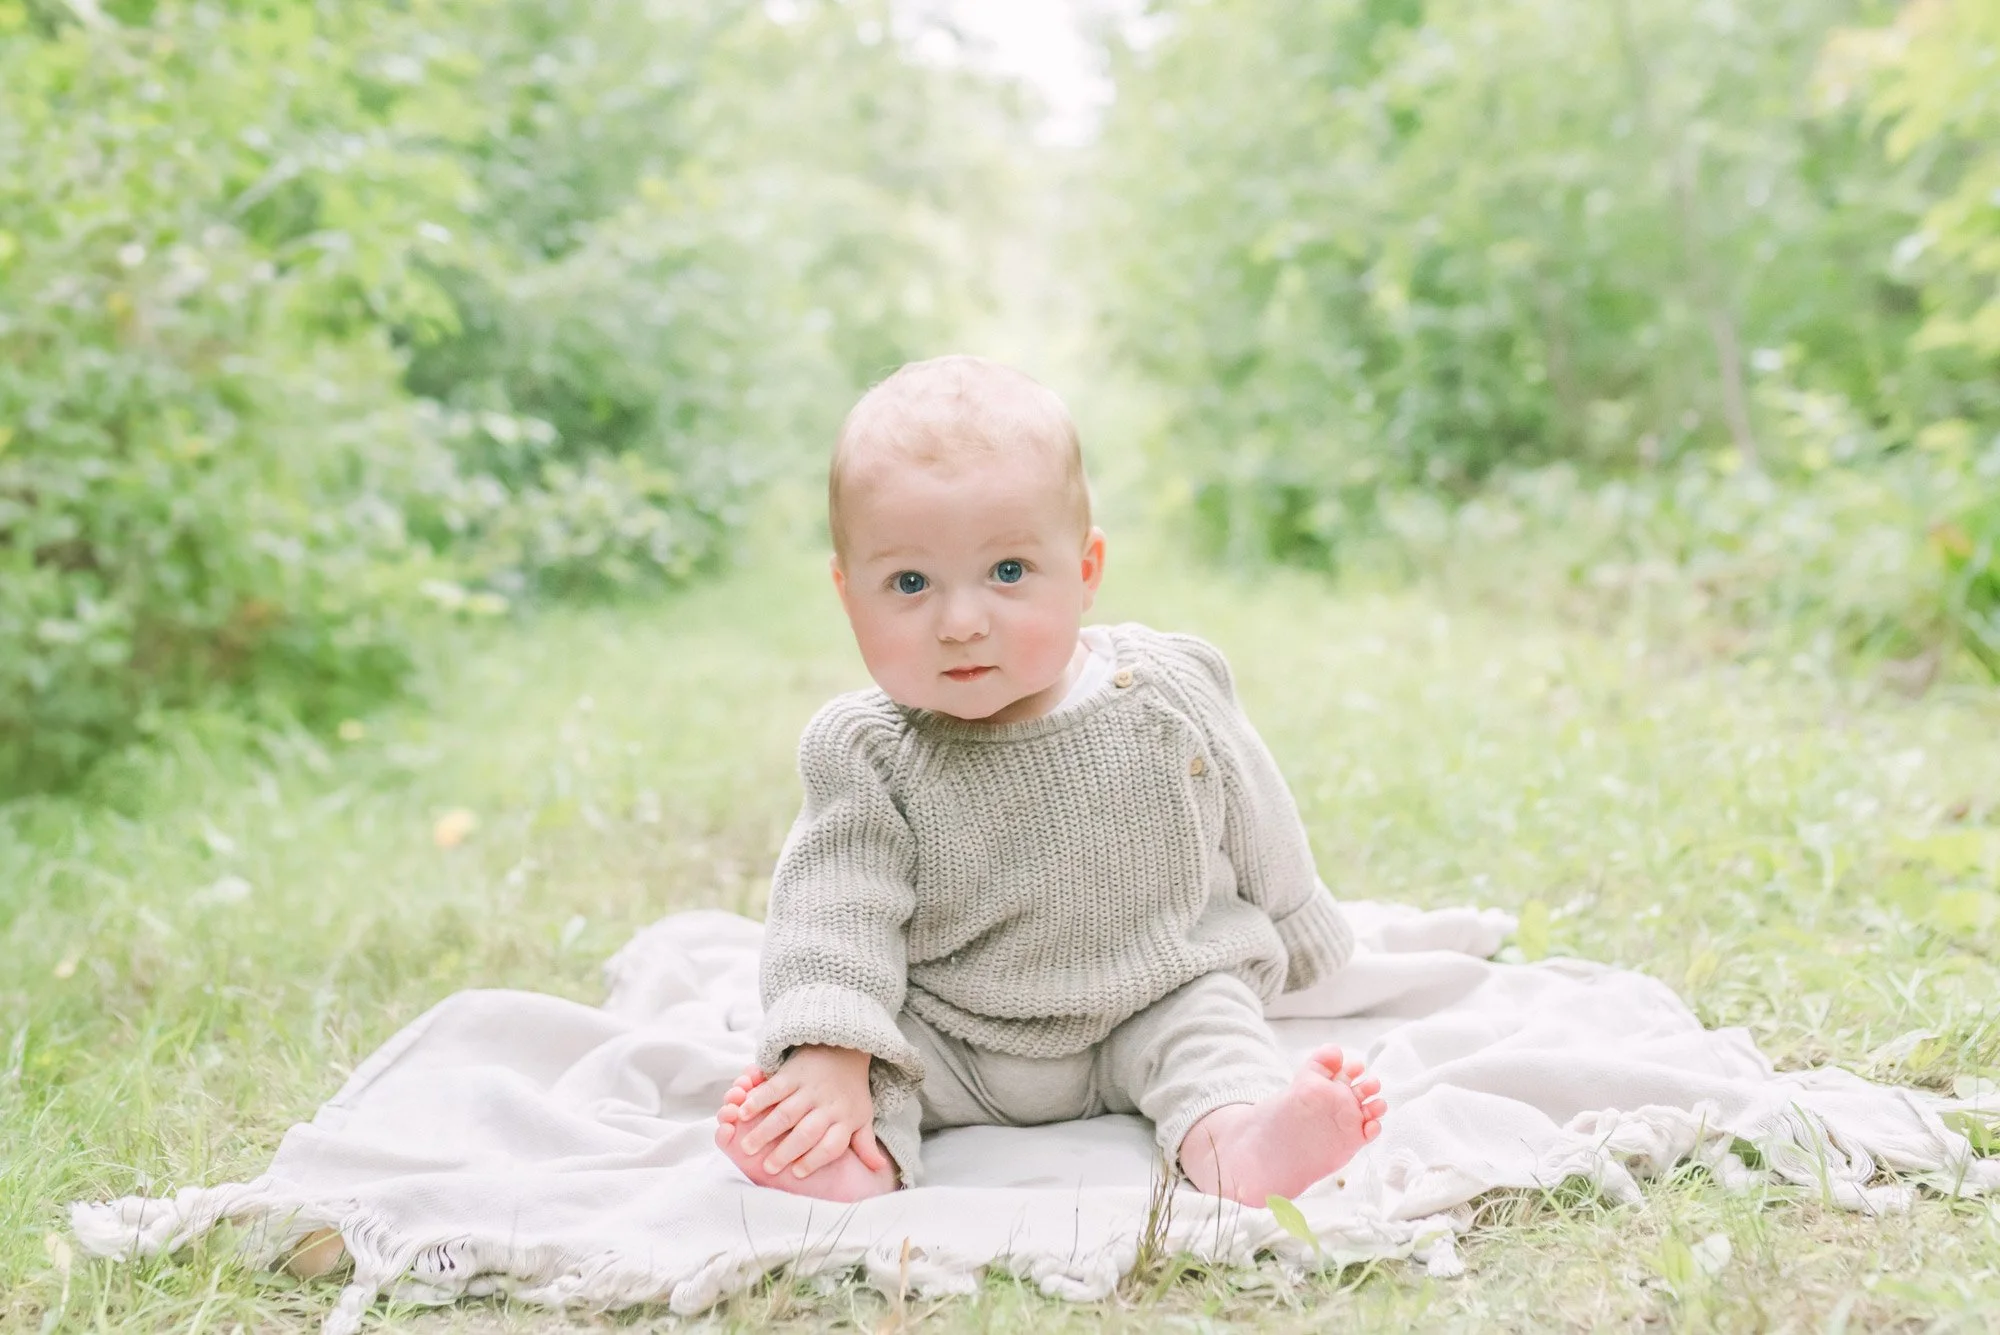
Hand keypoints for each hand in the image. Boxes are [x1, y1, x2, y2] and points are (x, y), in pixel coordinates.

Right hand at [713, 1045, 889, 1178]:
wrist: (845, 1047)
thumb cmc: (851, 1090)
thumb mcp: (863, 1116)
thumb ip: (865, 1144)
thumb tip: (879, 1170)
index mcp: (845, 1119)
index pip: (832, 1145)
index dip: (816, 1160)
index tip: (798, 1173)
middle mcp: (827, 1105)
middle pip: (806, 1132)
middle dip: (786, 1152)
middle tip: (767, 1168)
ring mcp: (809, 1088)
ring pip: (786, 1113)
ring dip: (765, 1131)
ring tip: (747, 1148)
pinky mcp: (793, 1072)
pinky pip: (773, 1088)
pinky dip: (757, 1100)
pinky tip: (742, 1113)